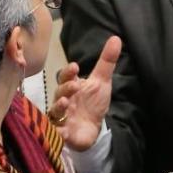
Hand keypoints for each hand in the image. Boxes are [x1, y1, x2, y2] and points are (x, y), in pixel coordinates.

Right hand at [49, 36, 120, 150]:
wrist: (92, 129)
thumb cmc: (93, 103)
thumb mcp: (102, 82)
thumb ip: (107, 61)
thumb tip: (116, 38)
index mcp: (71, 87)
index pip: (65, 77)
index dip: (68, 72)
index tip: (75, 67)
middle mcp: (63, 100)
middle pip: (59, 92)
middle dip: (65, 88)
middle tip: (75, 85)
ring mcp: (62, 117)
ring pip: (55, 111)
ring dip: (59, 106)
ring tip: (65, 103)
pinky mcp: (63, 133)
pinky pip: (57, 132)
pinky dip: (58, 132)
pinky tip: (62, 131)